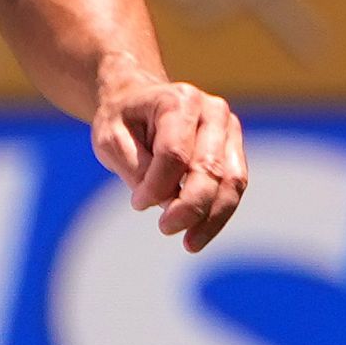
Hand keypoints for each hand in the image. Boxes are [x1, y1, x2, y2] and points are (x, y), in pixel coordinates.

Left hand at [96, 74, 247, 249]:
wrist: (139, 100)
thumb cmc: (121, 121)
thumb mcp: (110, 140)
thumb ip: (137, 169)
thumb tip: (167, 202)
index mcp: (178, 101)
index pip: (174, 152)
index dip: (158, 185)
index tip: (137, 203)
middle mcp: (212, 111)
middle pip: (209, 167)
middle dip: (190, 206)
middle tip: (166, 229)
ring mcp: (229, 129)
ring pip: (231, 180)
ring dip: (213, 217)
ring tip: (191, 244)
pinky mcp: (234, 149)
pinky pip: (234, 186)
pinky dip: (219, 213)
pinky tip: (200, 234)